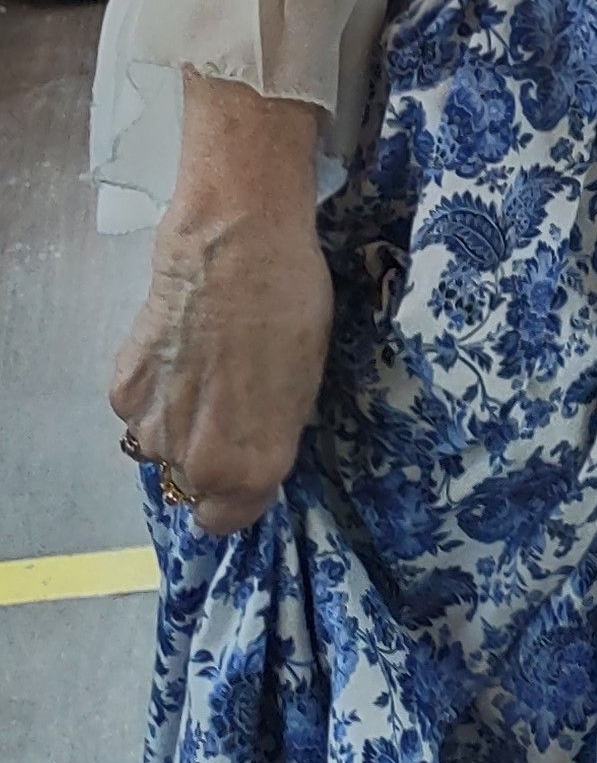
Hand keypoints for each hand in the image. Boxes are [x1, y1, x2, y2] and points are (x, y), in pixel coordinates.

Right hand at [108, 79, 333, 535]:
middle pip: (192, 485)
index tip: (246, 463)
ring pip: (159, 448)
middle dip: (208, 456)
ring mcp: (152, 426)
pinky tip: (175, 352)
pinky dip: (151, 391)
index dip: (239, 493)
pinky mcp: (122, 387)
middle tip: (227, 405)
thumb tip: (253, 442)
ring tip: (201, 371)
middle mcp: (197, 461)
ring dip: (176, 423)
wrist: (238, 243)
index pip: (230, 519)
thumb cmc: (293, 305)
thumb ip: (272, 431)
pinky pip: (136, 410)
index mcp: (252, 467)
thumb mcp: (306, 381)